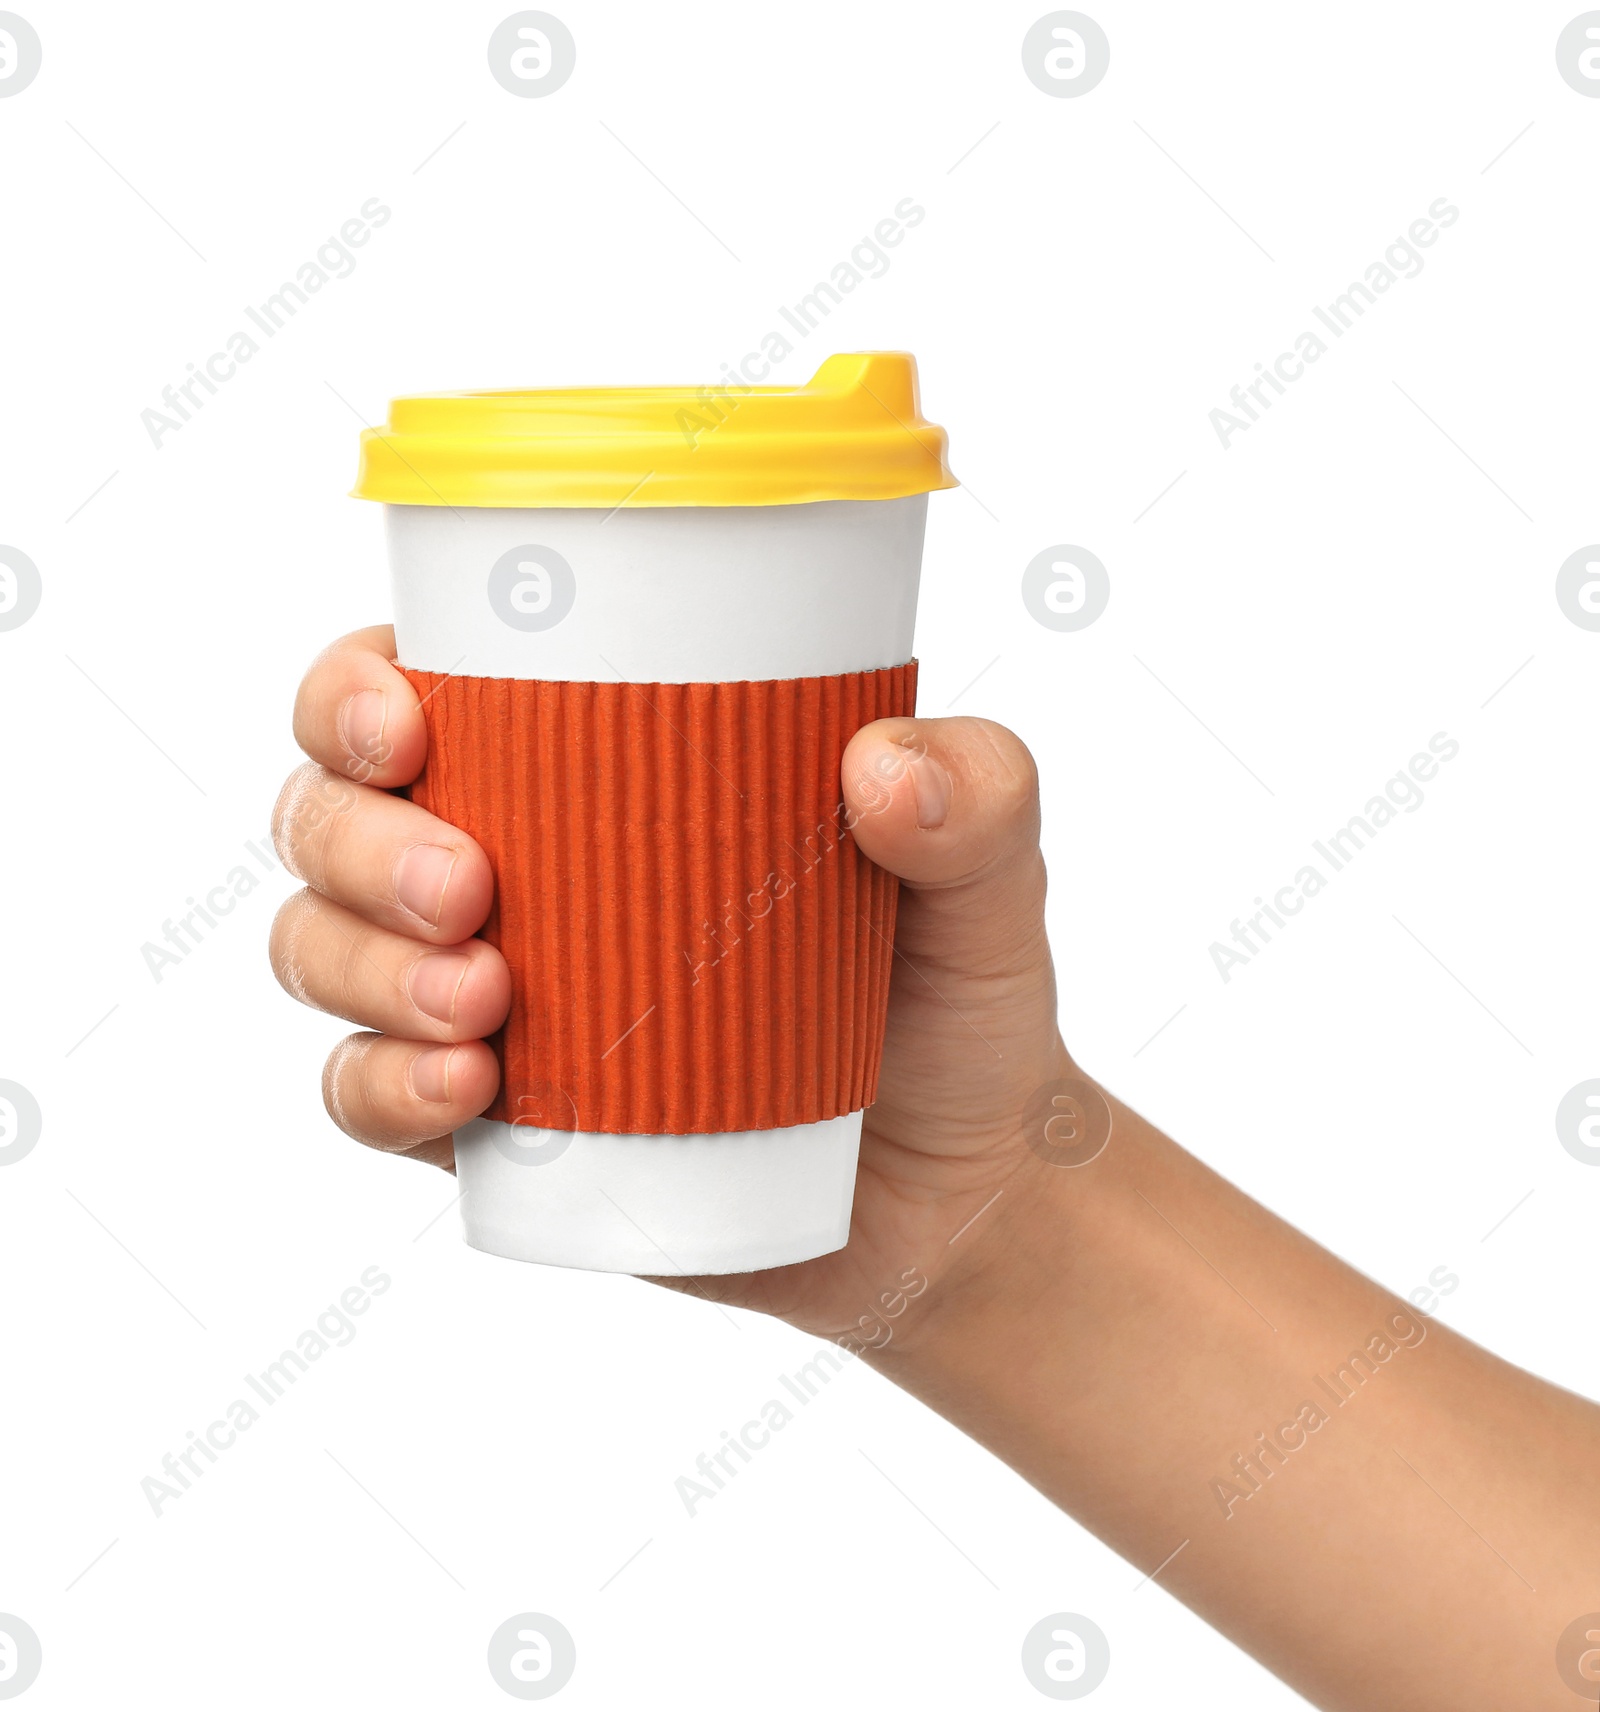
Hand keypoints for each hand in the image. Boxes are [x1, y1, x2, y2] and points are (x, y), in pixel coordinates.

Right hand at [271, 627, 1065, 1337]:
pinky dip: (380, 1088)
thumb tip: (885, 765)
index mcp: (582, 770)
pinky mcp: (491, 1126)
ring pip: (321, 950)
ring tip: (482, 1003)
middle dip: (358, 841)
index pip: (409, 691)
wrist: (957, 1188)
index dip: (355, 690)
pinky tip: (467, 1091)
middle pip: (329, 816)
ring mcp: (481, 1000)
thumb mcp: (988, 878)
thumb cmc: (951, 996)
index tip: (407, 720)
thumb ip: (979, 795)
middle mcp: (504, 867)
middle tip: (467, 887)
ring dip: (362, 966)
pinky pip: (366, 1100)